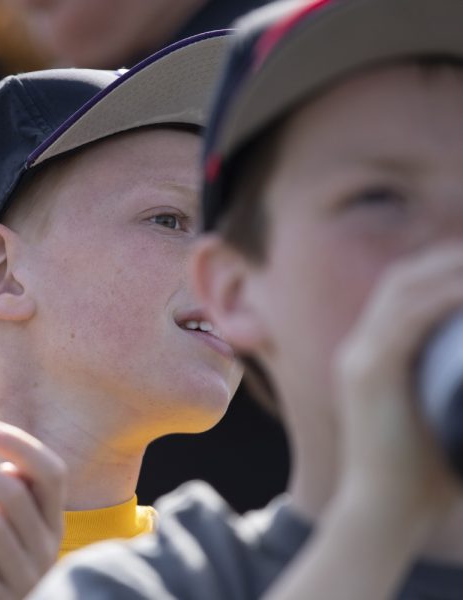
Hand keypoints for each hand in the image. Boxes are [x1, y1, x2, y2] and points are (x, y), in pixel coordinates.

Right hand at [333, 243, 462, 520]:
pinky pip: (403, 321)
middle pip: (400, 281)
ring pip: (400, 291)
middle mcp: (360, 349)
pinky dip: (438, 298)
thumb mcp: (442, 417)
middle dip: (446, 259)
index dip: (441, 269)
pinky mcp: (368, 374)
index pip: (403, 293)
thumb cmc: (422, 475)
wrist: (383, 511)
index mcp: (373, 356)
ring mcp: (359, 359)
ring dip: (446, 269)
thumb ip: (452, 390)